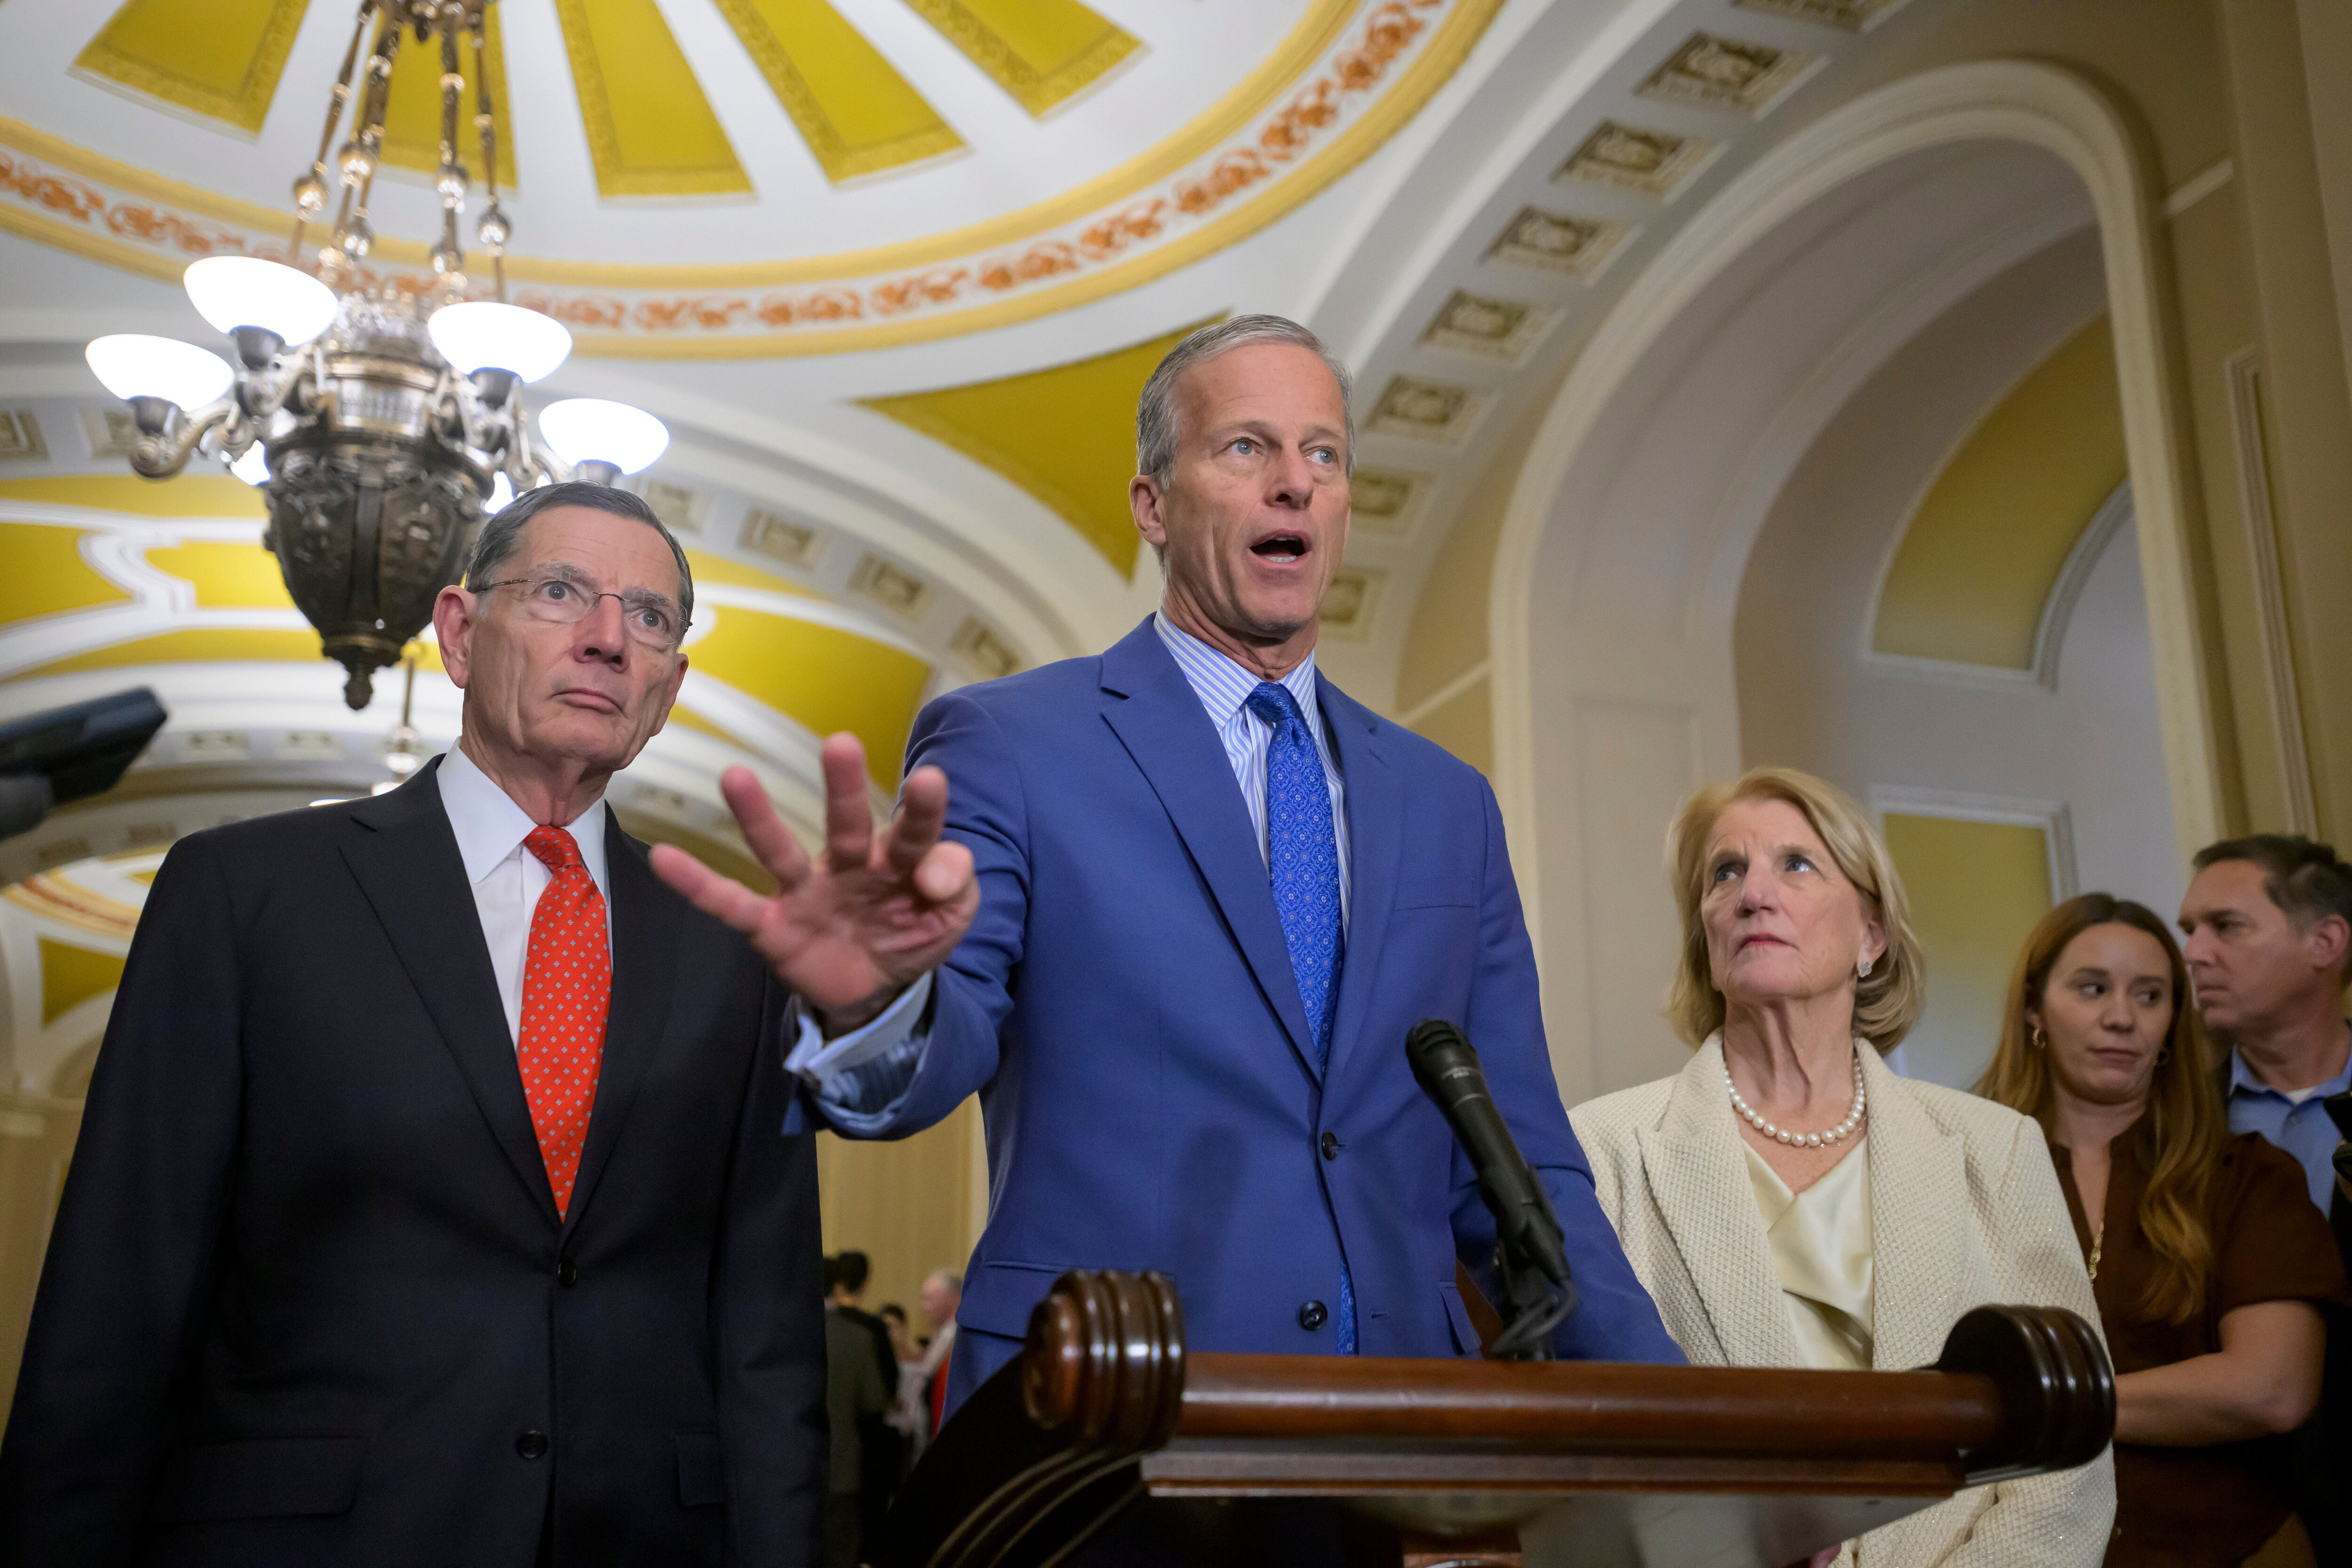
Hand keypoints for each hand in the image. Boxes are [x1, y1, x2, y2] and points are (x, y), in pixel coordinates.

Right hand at [649, 734, 977, 1030]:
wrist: (873, 989)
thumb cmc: (911, 932)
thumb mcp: (951, 916)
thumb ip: (955, 886)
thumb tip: (932, 874)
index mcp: (897, 861)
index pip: (917, 832)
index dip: (924, 810)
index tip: (930, 779)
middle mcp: (848, 866)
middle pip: (848, 826)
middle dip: (845, 790)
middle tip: (841, 743)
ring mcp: (806, 892)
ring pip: (780, 851)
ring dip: (759, 818)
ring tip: (734, 776)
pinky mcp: (773, 926)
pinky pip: (731, 904)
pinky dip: (699, 885)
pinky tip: (666, 858)